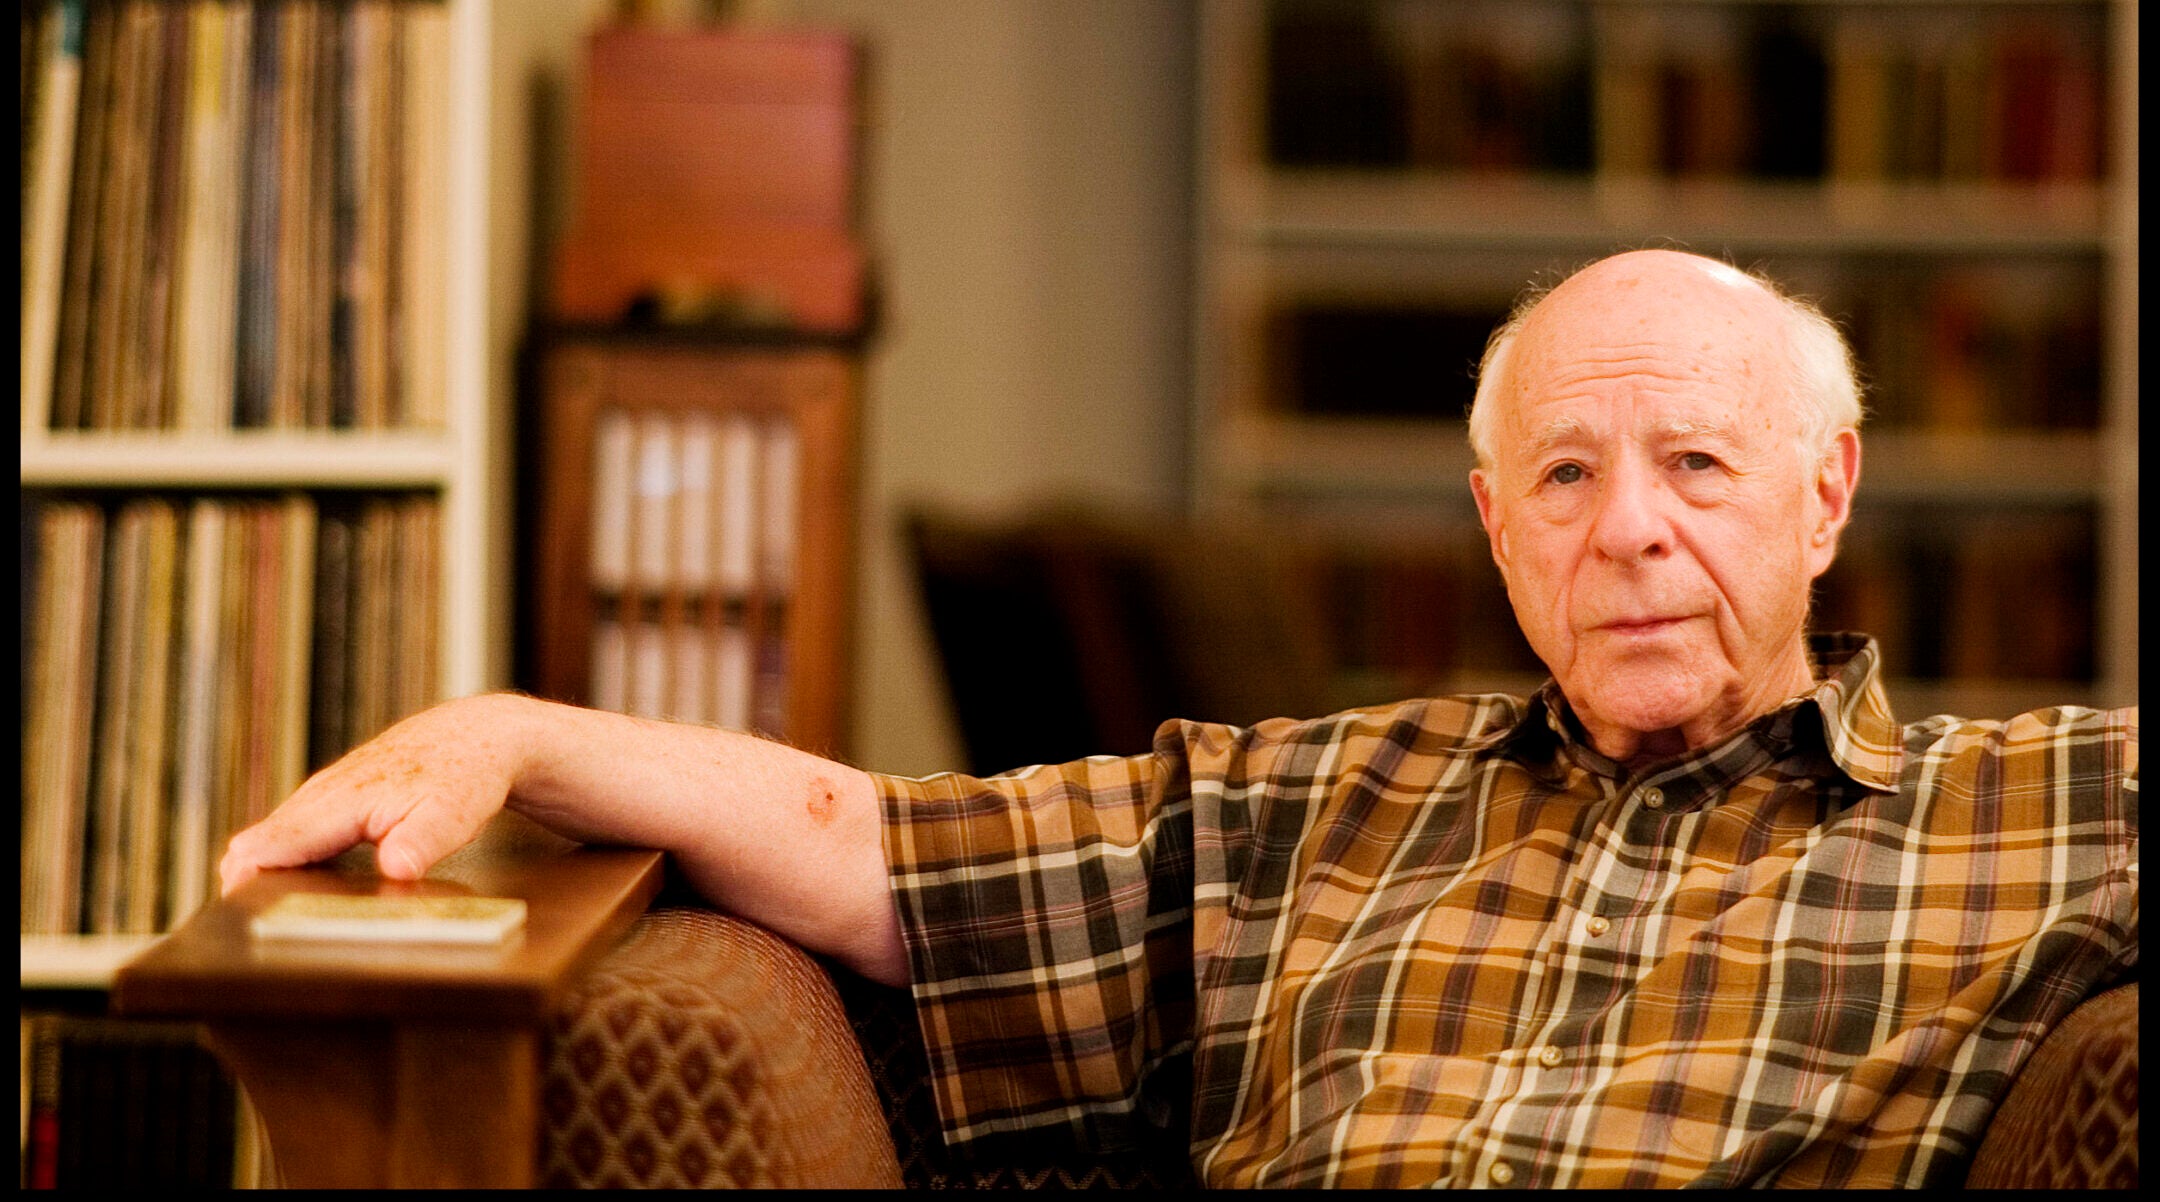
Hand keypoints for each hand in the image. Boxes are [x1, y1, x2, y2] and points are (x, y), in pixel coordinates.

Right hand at [218, 693, 536, 895]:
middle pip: (258, 844)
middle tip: (244, 936)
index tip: (235, 919)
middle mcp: (323, 795)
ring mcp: (325, 794)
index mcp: (343, 800)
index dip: (244, 882)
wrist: (477, 735)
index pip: (272, 843)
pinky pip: (293, 833)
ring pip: (272, 837)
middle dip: (242, 886)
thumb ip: (422, 842)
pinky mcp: (334, 800)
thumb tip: (395, 870)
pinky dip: (282, 861)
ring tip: (257, 923)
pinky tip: (286, 891)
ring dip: (258, 874)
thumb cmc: (466, 775)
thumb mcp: (456, 813)